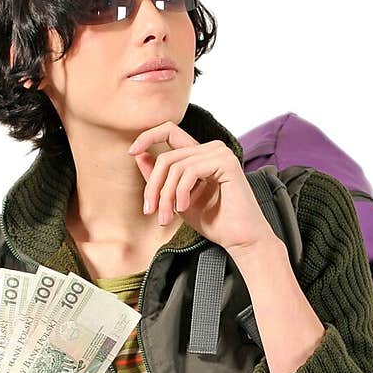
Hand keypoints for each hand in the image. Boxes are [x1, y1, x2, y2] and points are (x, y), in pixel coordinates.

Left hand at [127, 120, 276, 256]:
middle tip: (151, 211)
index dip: (148, 136)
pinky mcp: (226, 163)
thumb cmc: (215, 223)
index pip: (169, 131)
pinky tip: (184, 207)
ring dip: (165, 195)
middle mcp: (211, 148)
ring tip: (166, 217)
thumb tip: (138, 154)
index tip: (131, 152)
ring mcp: (220, 153)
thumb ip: (161, 178)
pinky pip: (190, 171)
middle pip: (166, 157)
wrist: (241, 240)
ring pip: (175, 166)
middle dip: (153, 187)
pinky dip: (181, 191)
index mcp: (201, 154)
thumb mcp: (177, 200)